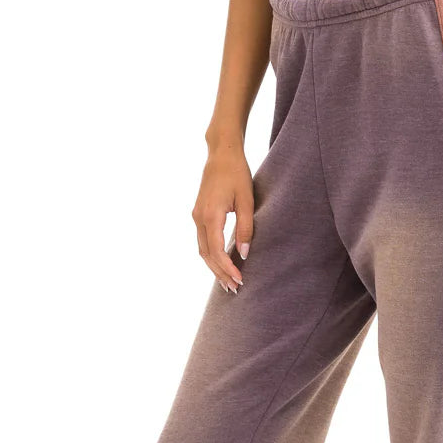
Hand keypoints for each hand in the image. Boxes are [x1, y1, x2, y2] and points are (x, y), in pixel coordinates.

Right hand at [192, 141, 254, 292]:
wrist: (221, 153)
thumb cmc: (237, 173)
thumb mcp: (246, 200)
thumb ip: (245, 227)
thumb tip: (243, 253)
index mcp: (210, 215)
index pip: (216, 250)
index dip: (227, 268)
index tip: (240, 280)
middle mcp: (198, 218)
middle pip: (206, 254)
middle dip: (219, 273)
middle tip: (234, 289)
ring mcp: (196, 216)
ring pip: (202, 249)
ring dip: (214, 267)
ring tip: (228, 282)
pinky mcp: (198, 214)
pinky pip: (202, 241)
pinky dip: (211, 255)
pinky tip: (221, 263)